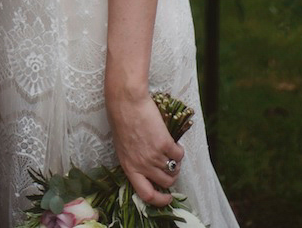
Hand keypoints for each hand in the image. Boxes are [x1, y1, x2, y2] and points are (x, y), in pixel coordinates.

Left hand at [106, 90, 183, 205]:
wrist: (126, 100)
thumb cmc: (121, 119)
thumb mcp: (123, 146)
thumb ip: (134, 161)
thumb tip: (149, 170)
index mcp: (129, 167)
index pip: (146, 195)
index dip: (159, 201)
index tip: (167, 199)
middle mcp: (142, 165)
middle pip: (165, 183)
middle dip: (171, 177)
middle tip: (171, 167)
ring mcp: (154, 155)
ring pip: (174, 170)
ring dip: (176, 164)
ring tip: (172, 153)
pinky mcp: (164, 144)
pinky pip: (179, 155)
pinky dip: (180, 151)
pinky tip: (174, 144)